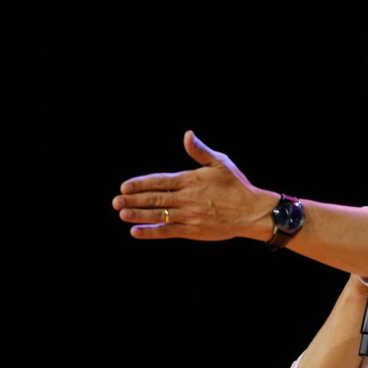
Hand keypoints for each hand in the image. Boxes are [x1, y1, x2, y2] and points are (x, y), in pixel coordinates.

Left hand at [112, 131, 277, 240]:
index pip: (159, 181)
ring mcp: (189, 216)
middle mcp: (187, 198)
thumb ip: (199, 151)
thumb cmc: (236, 184)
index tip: (125, 186)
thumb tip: (187, 135)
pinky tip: (135, 232)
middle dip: (133, 200)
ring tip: (122, 213)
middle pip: (155, 199)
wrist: (252, 212)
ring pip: (158, 215)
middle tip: (116, 201)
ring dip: (138, 215)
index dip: (140, 184)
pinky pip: (168, 232)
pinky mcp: (193, 231)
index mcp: (191, 180)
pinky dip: (151, 232)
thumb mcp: (220, 162)